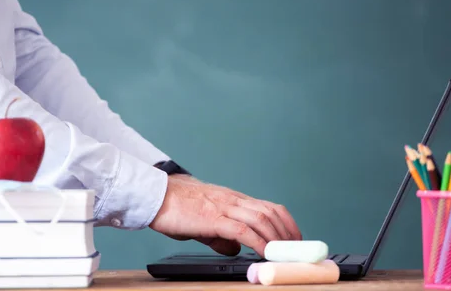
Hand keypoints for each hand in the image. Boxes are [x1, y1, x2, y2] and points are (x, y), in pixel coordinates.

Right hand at [149, 175, 301, 256]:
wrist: (155, 195)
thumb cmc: (177, 207)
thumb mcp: (204, 222)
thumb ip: (220, 235)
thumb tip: (234, 248)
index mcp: (232, 199)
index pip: (268, 207)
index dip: (285, 223)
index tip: (294, 239)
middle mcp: (232, 200)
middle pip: (270, 212)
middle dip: (287, 233)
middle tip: (295, 251)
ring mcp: (224, 207)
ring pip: (261, 219)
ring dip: (276, 238)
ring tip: (283, 254)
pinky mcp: (213, 218)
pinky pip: (242, 230)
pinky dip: (258, 242)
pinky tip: (263, 252)